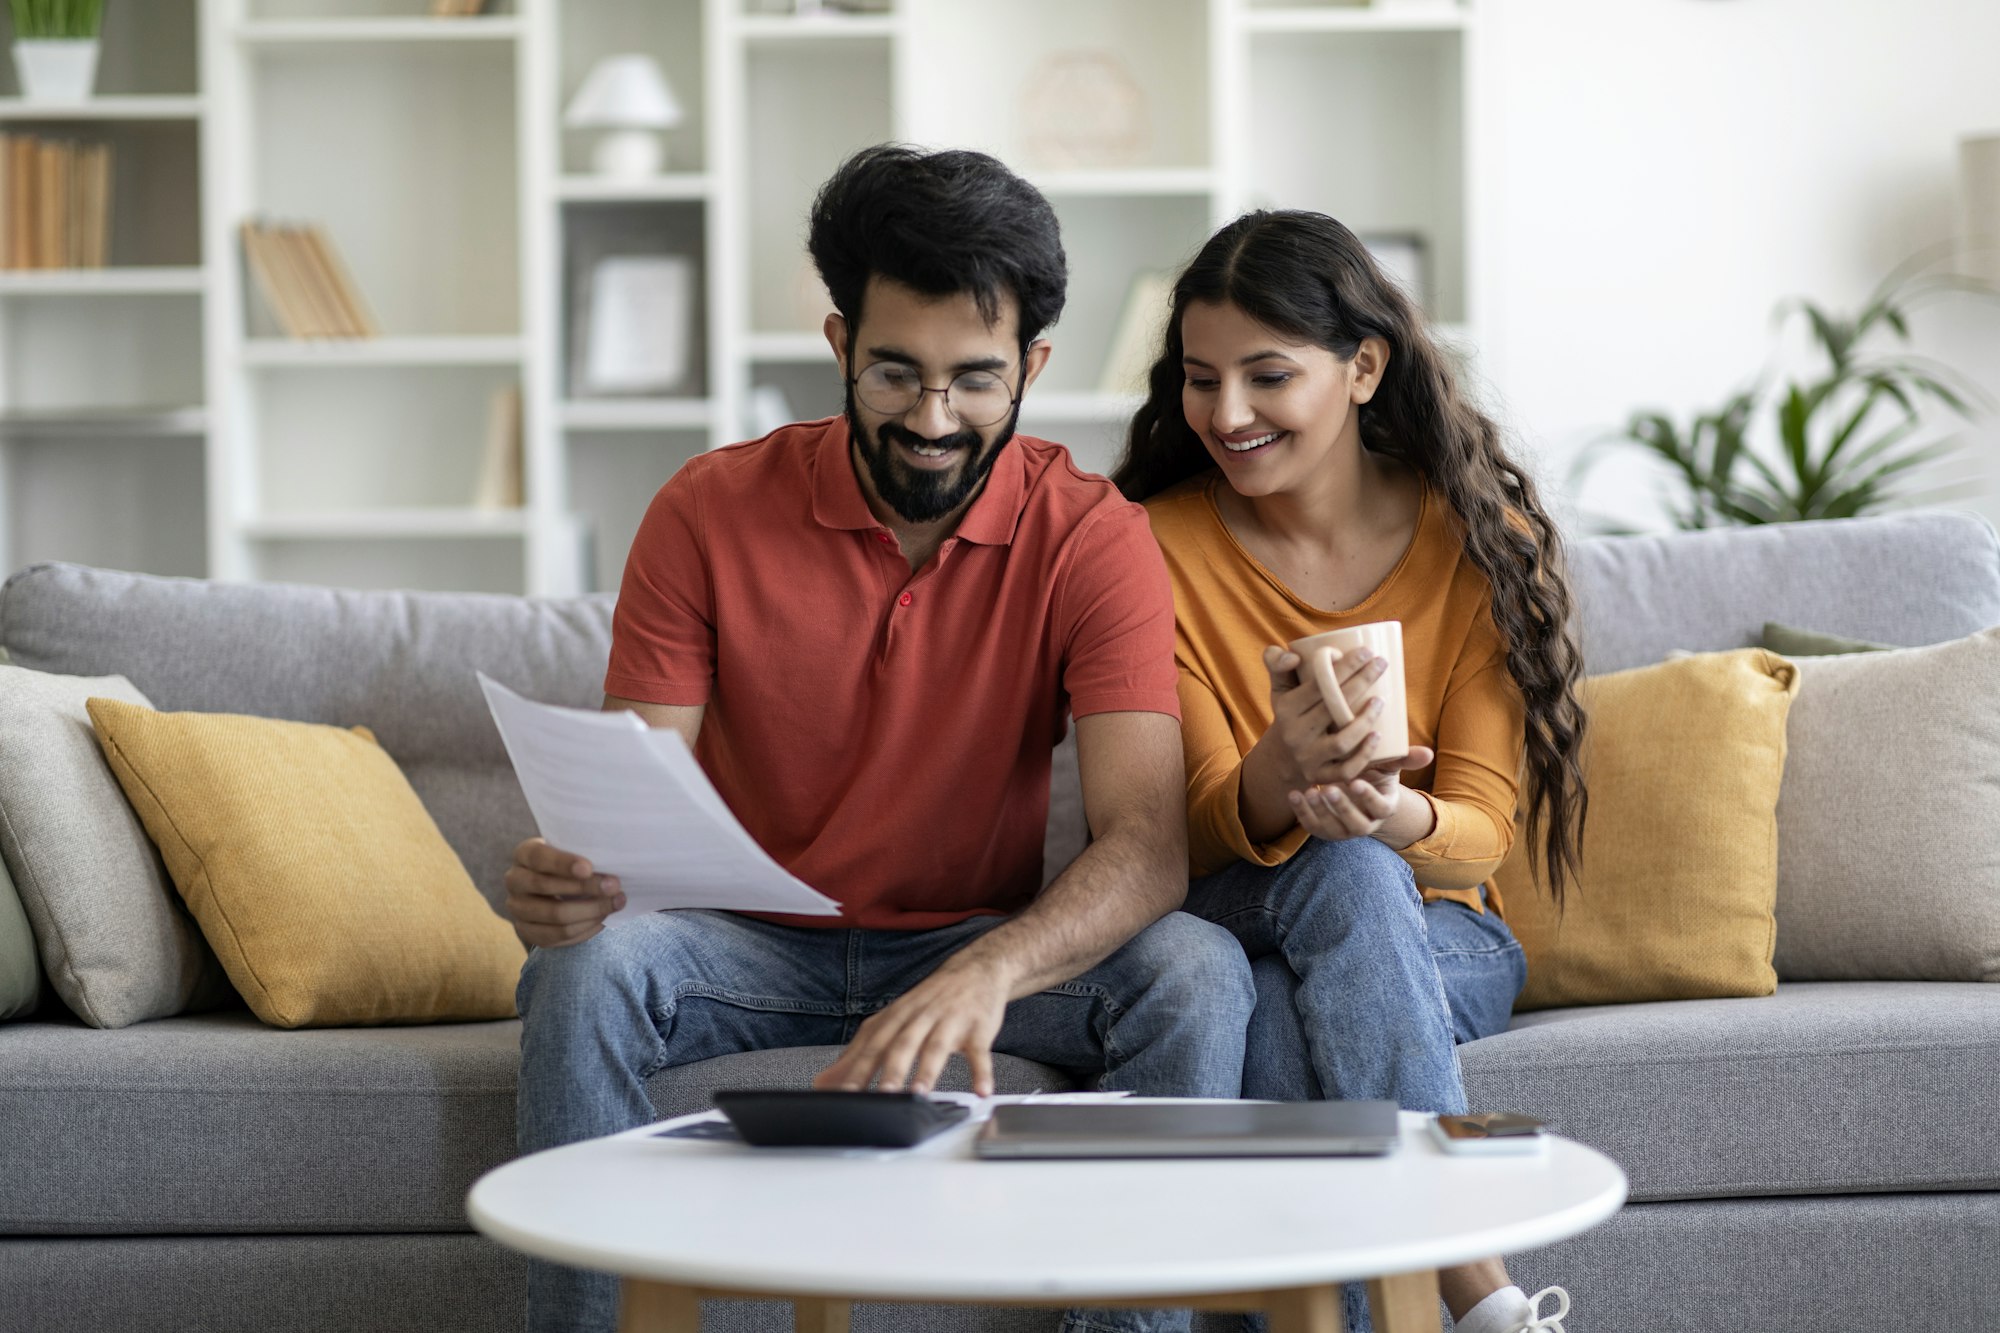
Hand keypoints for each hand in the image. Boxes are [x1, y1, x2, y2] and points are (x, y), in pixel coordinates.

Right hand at [503, 837, 626, 948]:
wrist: (555, 886)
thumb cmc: (570, 864)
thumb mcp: (573, 851)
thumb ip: (585, 854)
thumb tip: (614, 864)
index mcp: (524, 853)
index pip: (539, 857)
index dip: (563, 863)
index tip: (589, 868)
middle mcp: (514, 880)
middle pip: (546, 887)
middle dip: (585, 888)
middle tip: (614, 886)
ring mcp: (517, 908)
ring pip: (555, 916)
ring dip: (591, 911)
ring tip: (616, 903)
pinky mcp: (526, 931)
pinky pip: (558, 936)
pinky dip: (584, 929)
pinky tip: (602, 920)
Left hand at [812, 957, 1013, 1096]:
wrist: (976, 969)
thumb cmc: (929, 1002)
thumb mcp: (891, 1021)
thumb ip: (858, 1054)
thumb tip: (823, 1082)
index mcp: (896, 1018)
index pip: (872, 1046)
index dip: (857, 1070)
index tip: (844, 1094)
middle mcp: (920, 1018)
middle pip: (902, 1045)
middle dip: (891, 1071)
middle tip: (883, 1095)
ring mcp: (949, 1022)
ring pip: (936, 1047)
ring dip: (928, 1071)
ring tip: (921, 1094)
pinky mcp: (977, 1029)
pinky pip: (979, 1053)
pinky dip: (981, 1072)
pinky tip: (981, 1092)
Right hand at [1262, 644, 1397, 789]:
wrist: (1282, 759)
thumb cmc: (1291, 714)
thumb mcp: (1279, 688)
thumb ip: (1276, 662)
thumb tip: (1294, 656)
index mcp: (1286, 709)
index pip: (1318, 685)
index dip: (1344, 667)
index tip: (1367, 651)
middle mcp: (1295, 734)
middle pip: (1332, 707)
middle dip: (1361, 682)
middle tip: (1381, 664)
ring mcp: (1308, 758)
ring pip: (1341, 741)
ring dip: (1364, 721)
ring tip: (1380, 700)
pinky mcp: (1320, 777)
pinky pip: (1346, 770)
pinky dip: (1364, 755)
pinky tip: (1377, 737)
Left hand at [1290, 749, 1436, 842]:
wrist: (1354, 785)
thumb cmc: (1374, 772)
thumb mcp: (1388, 764)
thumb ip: (1403, 757)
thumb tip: (1428, 753)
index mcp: (1384, 807)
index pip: (1380, 807)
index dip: (1368, 797)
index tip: (1355, 782)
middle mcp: (1366, 823)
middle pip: (1356, 824)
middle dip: (1341, 807)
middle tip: (1328, 788)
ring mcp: (1344, 830)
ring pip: (1333, 829)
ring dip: (1319, 812)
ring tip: (1309, 791)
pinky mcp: (1324, 830)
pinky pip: (1313, 827)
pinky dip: (1302, 812)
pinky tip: (1293, 794)